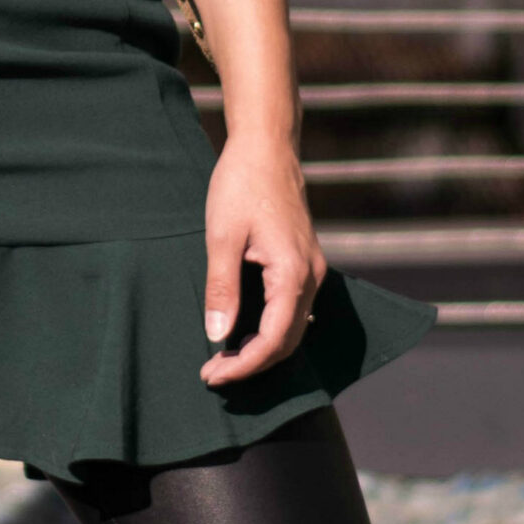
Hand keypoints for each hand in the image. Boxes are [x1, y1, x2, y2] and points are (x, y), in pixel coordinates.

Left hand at [199, 131, 325, 388]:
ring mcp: (312, 270)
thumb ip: (221, 288)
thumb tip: (217, 336)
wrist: (266, 147)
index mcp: (293, 273)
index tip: (212, 376)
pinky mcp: (304, 262)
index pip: (274, 341)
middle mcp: (311, 276)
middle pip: (288, 343)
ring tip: (222, 359)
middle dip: (252, 364)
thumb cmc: (240, 184)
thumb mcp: (221, 235)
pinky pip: (292, 309)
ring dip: (261, 349)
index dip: (244, 366)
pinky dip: (270, 329)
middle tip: (212, 374)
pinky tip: (242, 332)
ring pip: (293, 328)